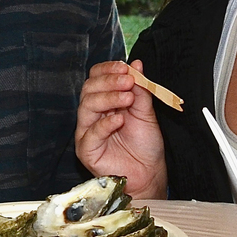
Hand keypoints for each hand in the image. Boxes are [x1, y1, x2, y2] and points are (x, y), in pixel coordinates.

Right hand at [75, 60, 166, 197]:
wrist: (150, 172)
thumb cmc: (145, 143)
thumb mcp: (146, 111)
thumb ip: (140, 89)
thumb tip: (137, 64)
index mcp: (104, 101)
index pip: (96, 77)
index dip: (108, 70)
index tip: (125, 68)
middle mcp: (92, 114)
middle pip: (89, 89)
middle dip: (109, 82)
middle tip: (128, 82)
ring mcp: (87, 131)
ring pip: (87, 106)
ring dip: (108, 98)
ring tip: (128, 98)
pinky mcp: (86, 149)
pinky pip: (90, 133)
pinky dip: (105, 124)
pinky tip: (120, 120)